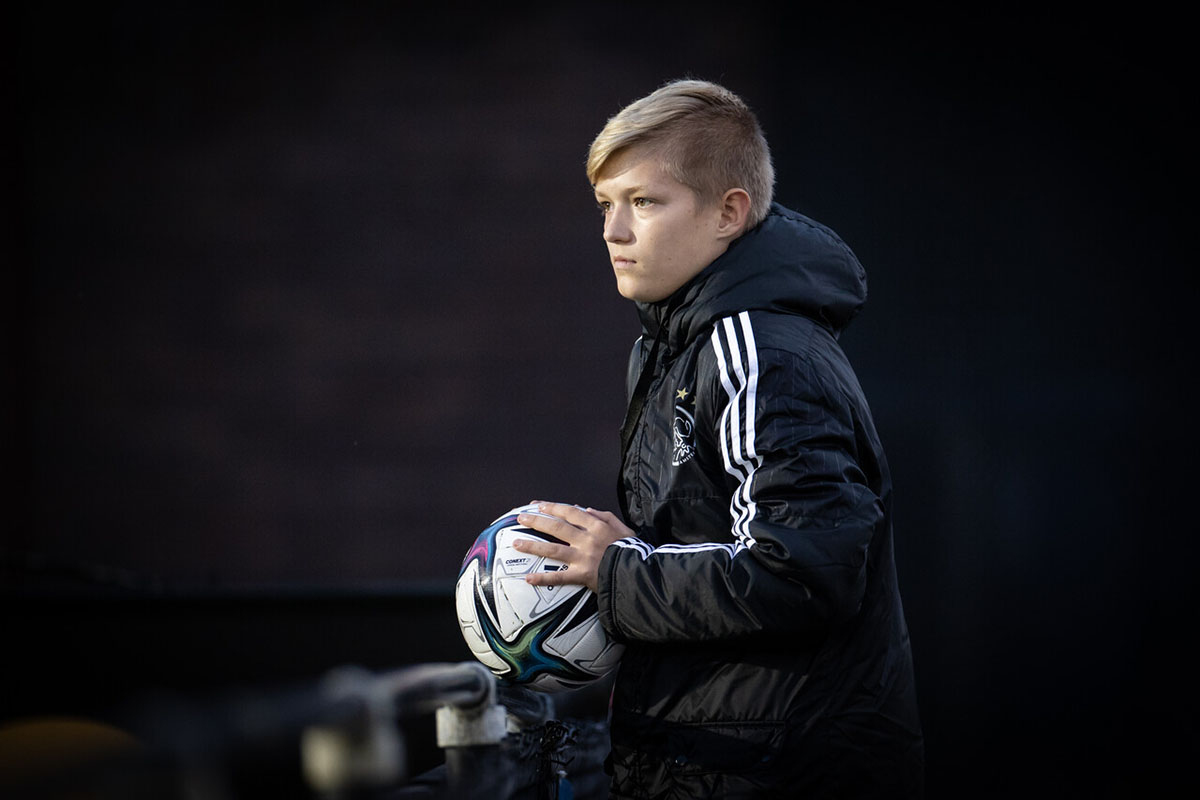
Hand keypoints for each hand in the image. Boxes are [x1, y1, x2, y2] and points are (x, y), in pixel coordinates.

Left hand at [511, 502, 632, 592]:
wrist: (639, 574)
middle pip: (556, 527)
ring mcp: (583, 557)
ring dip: (532, 545)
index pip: (570, 512)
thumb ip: (605, 516)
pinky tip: (528, 578)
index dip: (552, 507)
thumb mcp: (623, 528)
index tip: (538, 505)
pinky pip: (559, 577)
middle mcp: (587, 539)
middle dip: (536, 521)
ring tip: (516, 543)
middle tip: (520, 518)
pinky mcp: (582, 576)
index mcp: (597, 526)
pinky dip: (543, 578)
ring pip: (552, 549)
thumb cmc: (633, 551)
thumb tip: (585, 508)